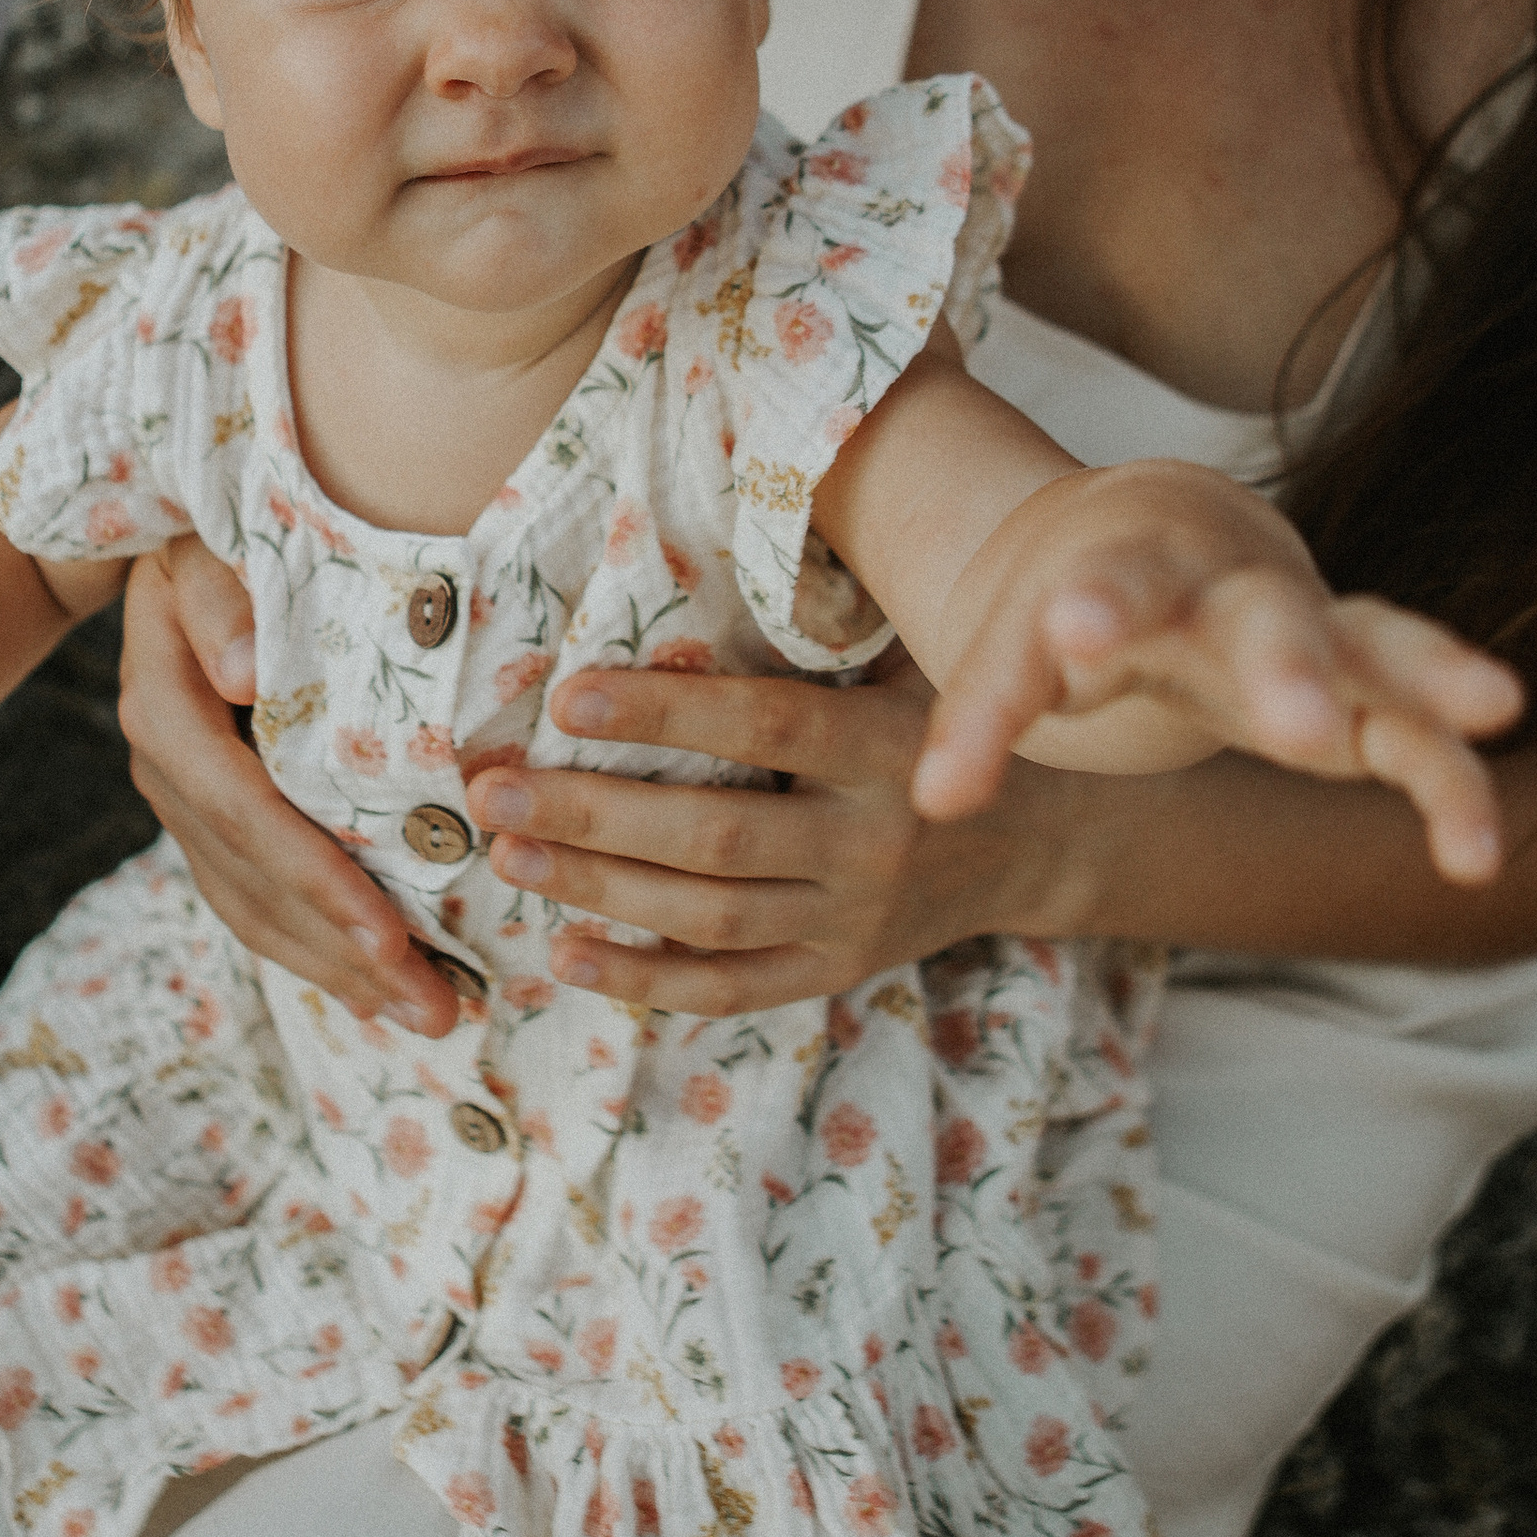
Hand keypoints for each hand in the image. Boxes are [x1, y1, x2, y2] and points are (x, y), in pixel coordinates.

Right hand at [118, 543, 464, 1035]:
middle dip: (344, 952)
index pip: (245, 811)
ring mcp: (182, 799)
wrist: (168, 539)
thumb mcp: (212, 542)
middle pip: (253, 882)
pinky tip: (371, 987)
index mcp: (166, 704)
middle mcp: (164, 765)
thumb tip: (241, 670)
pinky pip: (253, 898)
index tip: (390, 937)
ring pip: (252, 907)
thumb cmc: (217, 529)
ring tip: (424, 1016)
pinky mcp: (208, 815)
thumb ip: (223, 596)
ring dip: (335, 970)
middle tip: (436, 1010)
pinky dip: (313, 945)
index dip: (316, 879)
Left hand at [465, 658, 1066, 1015]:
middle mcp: (873, 839)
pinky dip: (646, 980)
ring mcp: (854, 917)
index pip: (765, 724)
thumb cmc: (943, 718)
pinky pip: (733, 989)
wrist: (1042, 839)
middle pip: (717, 835)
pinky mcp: (836, 970)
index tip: (568, 696)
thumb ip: (824, 623)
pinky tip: (565, 953)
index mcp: (887, 745)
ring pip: (711, 917)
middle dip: (593, 816)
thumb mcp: (911, 658)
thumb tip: (706, 547)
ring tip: (506, 857)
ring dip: (599, 889)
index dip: (665, 712)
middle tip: (494, 791)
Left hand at [915, 472, 1523, 882]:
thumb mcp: (1016, 645)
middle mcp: (1234, 587)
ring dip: (1427, 679)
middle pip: (1262, 616)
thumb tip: (936, 805)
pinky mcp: (1365, 682)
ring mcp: (1313, 628)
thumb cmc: (1078, 600)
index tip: (1072, 634)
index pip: (1105, 590)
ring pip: (1376, 645)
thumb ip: (980, 718)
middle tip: (1292, 725)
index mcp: (1131, 566)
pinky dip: (1455, 784)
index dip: (1090, 614)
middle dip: (1280, 665)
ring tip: (1493, 710)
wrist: (1160, 530)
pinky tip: (1477, 860)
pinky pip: (1421, 732)